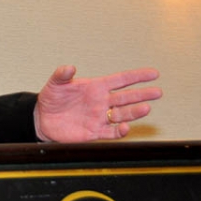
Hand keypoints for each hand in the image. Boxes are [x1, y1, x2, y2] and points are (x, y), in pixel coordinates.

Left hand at [34, 65, 161, 141]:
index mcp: (95, 87)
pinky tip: (125, 127)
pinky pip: (111, 133)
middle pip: (127, 98)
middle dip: (142, 95)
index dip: (137, 76)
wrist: (43, 119)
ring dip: (134, 112)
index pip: (120, 80)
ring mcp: (100, 117)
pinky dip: (120, 131)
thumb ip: (62, 75)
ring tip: (146, 108)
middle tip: (157, 92)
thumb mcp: (55, 83)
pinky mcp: (95, 132)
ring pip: (122, 115)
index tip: (153, 74)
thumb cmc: (51, 98)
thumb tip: (69, 67)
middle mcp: (101, 102)